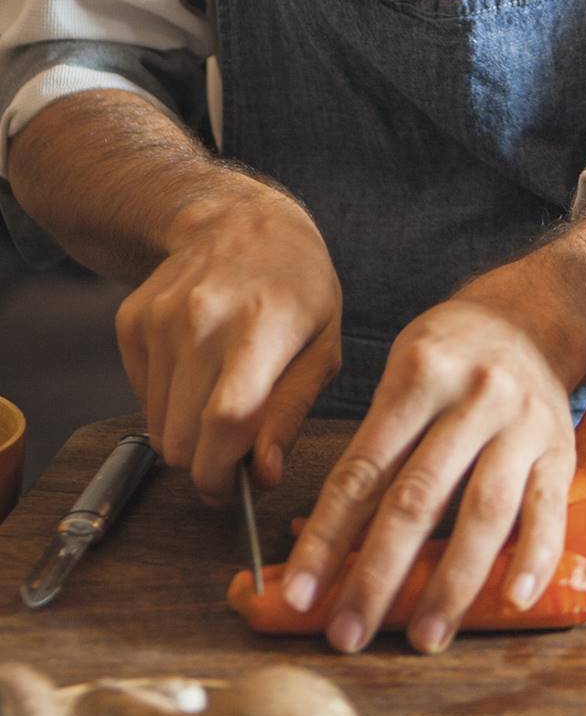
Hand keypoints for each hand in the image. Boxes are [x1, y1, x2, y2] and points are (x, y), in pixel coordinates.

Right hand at [115, 191, 341, 503]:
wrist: (239, 224)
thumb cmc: (297, 289)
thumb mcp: (323, 348)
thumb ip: (291, 414)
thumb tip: (262, 474)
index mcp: (261, 328)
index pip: (226, 422)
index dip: (222, 474)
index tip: (230, 492)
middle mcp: (202, 322)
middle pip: (181, 437)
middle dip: (204, 463)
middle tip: (232, 451)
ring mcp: (160, 320)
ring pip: (157, 426)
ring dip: (187, 433)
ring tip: (221, 398)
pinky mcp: (132, 322)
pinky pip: (141, 397)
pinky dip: (168, 403)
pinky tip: (198, 370)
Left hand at [283, 267, 576, 653]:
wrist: (531, 319)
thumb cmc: (451, 351)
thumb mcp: (403, 369)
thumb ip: (375, 442)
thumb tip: (329, 534)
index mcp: (419, 374)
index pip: (363, 469)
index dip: (328, 536)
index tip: (300, 592)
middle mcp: (474, 397)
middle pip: (419, 497)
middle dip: (378, 573)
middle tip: (348, 632)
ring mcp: (522, 424)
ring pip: (485, 511)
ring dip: (452, 582)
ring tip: (424, 635)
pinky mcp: (561, 449)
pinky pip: (550, 510)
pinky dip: (534, 558)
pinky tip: (512, 599)